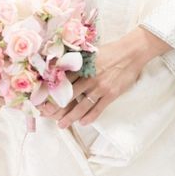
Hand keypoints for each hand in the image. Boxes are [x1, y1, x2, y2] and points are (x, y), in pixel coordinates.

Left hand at [40, 26, 169, 128]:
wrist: (131, 53)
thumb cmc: (111, 51)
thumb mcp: (91, 53)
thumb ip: (78, 62)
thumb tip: (63, 67)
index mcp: (83, 66)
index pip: (63, 82)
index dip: (52, 91)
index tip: (43, 99)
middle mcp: (89, 78)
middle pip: (69, 96)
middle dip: (57, 108)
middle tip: (48, 116)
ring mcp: (100, 88)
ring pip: (81, 106)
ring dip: (70, 117)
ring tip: (62, 124)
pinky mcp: (111, 94)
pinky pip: (97, 109)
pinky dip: (89, 117)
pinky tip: (82, 122)